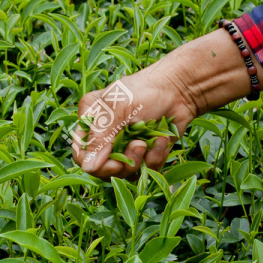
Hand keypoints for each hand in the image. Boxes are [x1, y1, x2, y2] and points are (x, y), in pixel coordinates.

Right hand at [71, 61, 195, 179]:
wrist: (181, 90)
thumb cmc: (146, 91)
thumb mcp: (119, 109)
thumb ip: (100, 137)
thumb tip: (88, 167)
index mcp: (91, 120)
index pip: (81, 153)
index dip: (95, 164)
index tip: (113, 163)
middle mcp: (105, 135)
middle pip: (102, 168)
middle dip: (122, 163)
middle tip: (138, 147)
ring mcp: (124, 145)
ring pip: (124, 172)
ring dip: (140, 160)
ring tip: (149, 141)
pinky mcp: (144, 153)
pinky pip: (144, 169)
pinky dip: (155, 158)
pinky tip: (161, 140)